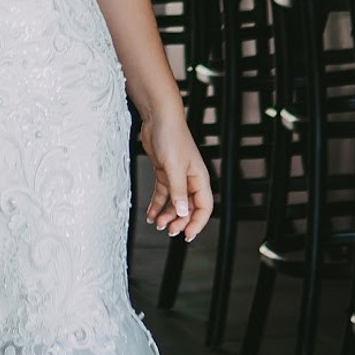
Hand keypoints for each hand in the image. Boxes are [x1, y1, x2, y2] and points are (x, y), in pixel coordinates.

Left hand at [141, 109, 211, 241]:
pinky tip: (150, 214)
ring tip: (157, 224)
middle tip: (168, 231)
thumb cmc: (172, 136)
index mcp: (199, 178)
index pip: (204, 207)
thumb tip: (183, 212)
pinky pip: (162, 194)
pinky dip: (157, 205)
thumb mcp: (174, 167)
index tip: (187, 235)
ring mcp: (176, 177)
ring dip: (167, 215)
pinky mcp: (164, 173)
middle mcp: (189, 179)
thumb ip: (178, 191)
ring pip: (174, 203)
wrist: (158, 119)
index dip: (197, 223)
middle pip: (188, 208)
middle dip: (179, 221)